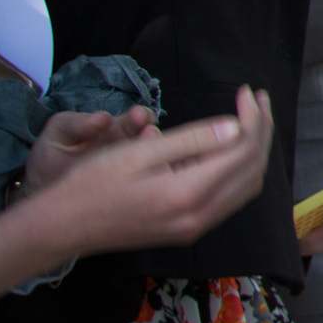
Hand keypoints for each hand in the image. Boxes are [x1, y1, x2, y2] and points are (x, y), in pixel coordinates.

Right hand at [0, 91, 274, 289]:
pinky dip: (241, 170)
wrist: (61, 227)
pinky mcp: (189, 230)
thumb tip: (236, 126)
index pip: (242, 150)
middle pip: (252, 168)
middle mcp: (200, 215)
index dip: (252, 118)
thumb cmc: (90, 184)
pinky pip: (231, 198)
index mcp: (188, 193)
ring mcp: (196, 227)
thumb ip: (190, 140)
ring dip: (255, 151)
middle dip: (261, 130)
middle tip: (258, 99)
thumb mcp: (137, 152)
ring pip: (247, 186)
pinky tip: (233, 148)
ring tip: (253, 118)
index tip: (247, 92)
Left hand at [23, 106, 155, 193]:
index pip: (139, 118)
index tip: (138, 115)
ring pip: (155, 163)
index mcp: (116, 129)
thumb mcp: (59, 133)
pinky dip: (150, 181)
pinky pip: (147, 186)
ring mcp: (133, 172)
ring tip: (146, 156)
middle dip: (152, 134)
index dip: (142, 116)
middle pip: (152, 140)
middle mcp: (130, 149)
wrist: (43, 190)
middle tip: (148, 133)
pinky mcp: (131, 193)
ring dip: (153, 158)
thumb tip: (102, 118)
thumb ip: (77, 123)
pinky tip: (143, 181)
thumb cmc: (52, 157)